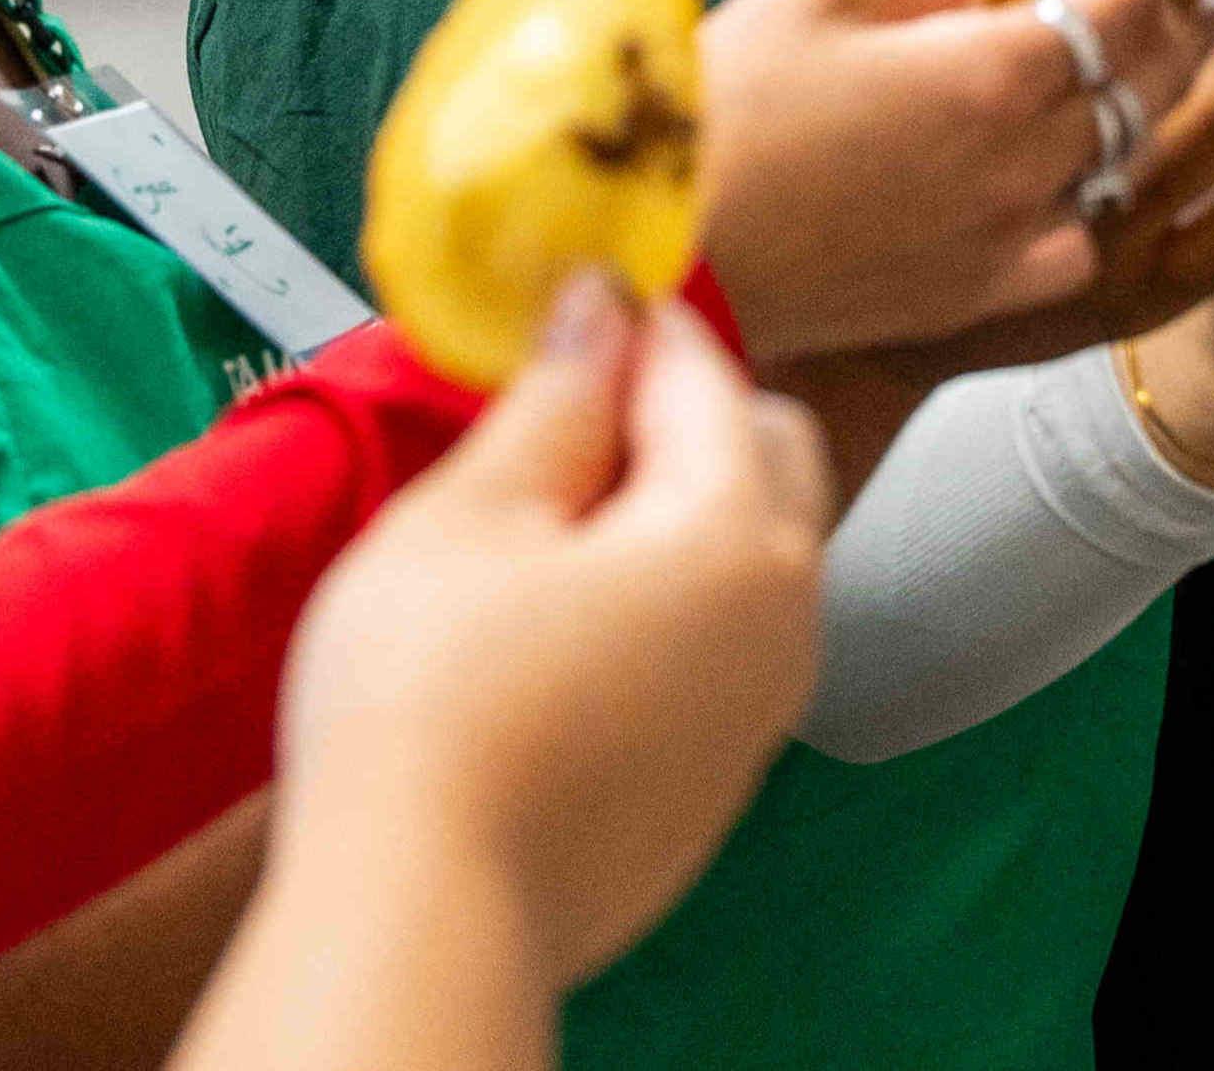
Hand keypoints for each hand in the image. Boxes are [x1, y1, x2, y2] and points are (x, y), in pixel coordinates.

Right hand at [267, 274, 831, 989]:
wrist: (425, 910)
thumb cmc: (429, 699)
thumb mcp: (470, 515)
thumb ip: (554, 401)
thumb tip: (599, 309)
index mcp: (738, 531)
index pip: (705, 374)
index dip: (632, 326)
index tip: (570, 302)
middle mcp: (788, 615)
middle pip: (768, 458)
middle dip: (683, 415)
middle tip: (559, 423)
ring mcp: (765, 710)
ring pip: (754, 558)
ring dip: (680, 513)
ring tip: (548, 531)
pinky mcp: (722, 784)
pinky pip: (723, 650)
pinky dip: (671, 608)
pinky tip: (561, 634)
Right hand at [701, 0, 1213, 365]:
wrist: (662, 254)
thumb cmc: (715, 110)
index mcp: (991, 70)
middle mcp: (1025, 160)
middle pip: (1150, 74)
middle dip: (1160, 1)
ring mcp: (1012, 237)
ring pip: (1128, 157)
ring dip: (1135, 95)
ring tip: (1113, 45)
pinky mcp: (982, 295)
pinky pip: (1080, 238)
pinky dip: (1089, 193)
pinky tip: (1060, 164)